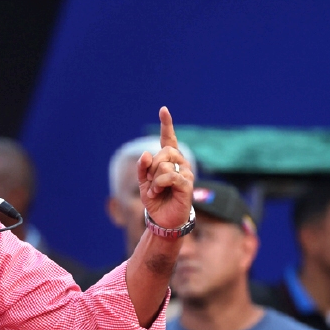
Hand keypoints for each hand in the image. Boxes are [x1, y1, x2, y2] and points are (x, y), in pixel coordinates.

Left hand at [137, 107, 193, 229]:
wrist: (163, 219)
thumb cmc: (155, 199)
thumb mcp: (143, 182)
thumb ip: (142, 167)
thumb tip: (146, 154)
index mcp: (169, 161)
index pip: (168, 140)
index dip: (166, 125)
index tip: (163, 110)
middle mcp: (180, 164)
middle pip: (164, 152)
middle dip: (152, 167)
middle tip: (151, 182)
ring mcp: (186, 173)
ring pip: (165, 165)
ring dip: (153, 180)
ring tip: (155, 191)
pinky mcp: (187, 185)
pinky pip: (170, 176)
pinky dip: (159, 184)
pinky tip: (158, 192)